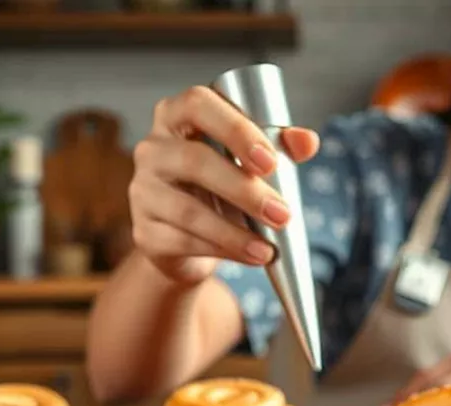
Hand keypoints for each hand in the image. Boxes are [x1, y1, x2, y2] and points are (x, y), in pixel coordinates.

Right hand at [129, 86, 319, 283]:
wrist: (191, 240)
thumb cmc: (223, 186)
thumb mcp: (253, 161)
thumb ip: (281, 146)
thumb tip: (308, 141)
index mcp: (178, 116)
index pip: (199, 104)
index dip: (236, 129)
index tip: (270, 161)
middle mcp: (153, 149)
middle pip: (194, 161)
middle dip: (244, 190)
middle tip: (283, 214)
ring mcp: (143, 191)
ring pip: (189, 210)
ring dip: (235, 232)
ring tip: (269, 249)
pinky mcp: (145, 232)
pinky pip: (183, 241)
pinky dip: (223, 251)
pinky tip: (252, 256)